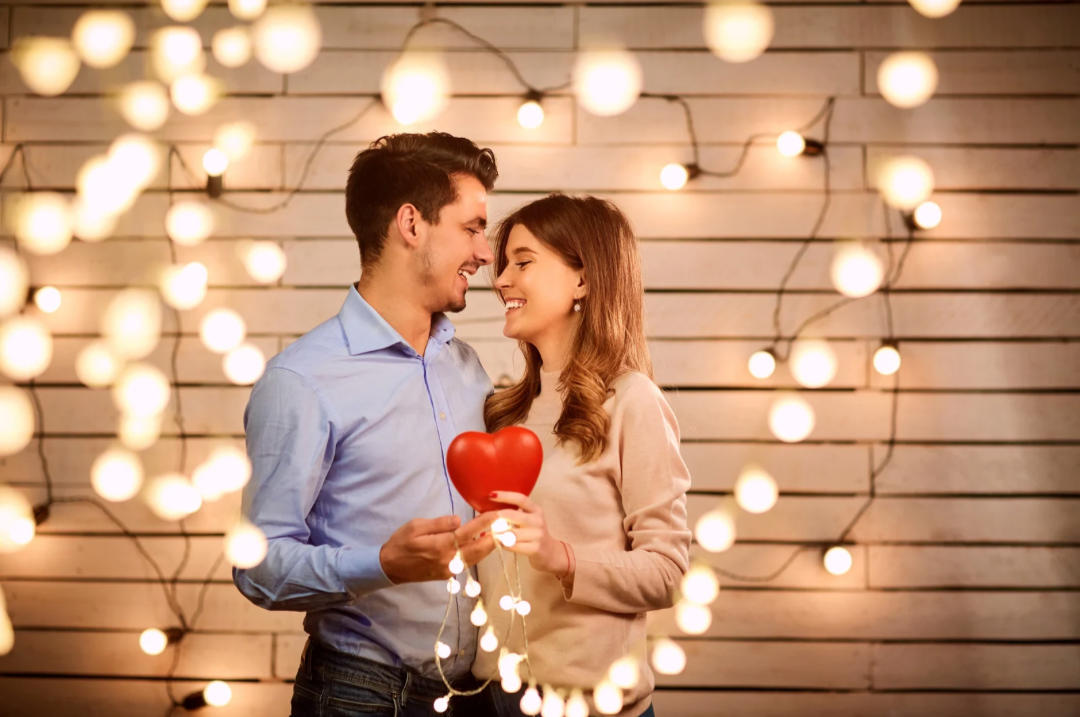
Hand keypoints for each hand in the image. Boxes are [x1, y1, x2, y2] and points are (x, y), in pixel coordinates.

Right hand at [379, 513, 495, 583]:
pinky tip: (483, 544)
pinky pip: (468, 563)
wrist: (390, 568)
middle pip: (478, 550)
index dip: (484, 524)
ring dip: (489, 547)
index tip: (497, 515)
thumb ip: (439, 523)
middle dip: (495, 538)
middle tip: (507, 527)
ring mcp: (449, 570)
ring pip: (476, 559)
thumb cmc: (401, 543)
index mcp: (440, 546)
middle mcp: (448, 560)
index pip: (468, 533)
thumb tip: (458, 520)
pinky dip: (478, 554)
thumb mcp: (415, 526)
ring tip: (499, 534)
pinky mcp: (448, 574)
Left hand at [490, 491, 568, 576]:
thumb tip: (491, 511)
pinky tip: (502, 544)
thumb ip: (515, 514)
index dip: (505, 496)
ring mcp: (538, 534)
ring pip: (511, 532)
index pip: (521, 499)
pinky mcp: (536, 548)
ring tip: (495, 535)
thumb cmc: (533, 534)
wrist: (550, 553)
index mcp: (535, 510)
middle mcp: (538, 520)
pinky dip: (505, 545)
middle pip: (513, 515)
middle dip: (497, 517)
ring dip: (499, 534)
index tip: (491, 495)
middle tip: (488, 520)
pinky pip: (514, 545)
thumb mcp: (528, 520)